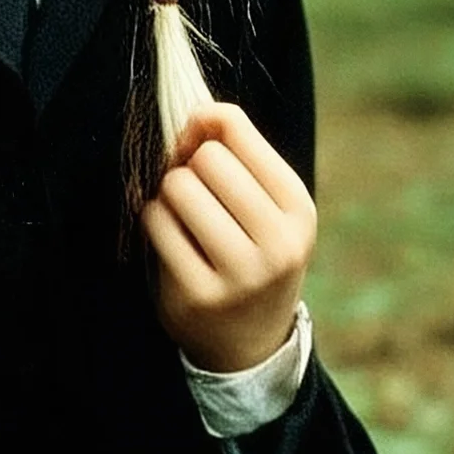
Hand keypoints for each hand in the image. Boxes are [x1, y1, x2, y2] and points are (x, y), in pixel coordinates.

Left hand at [141, 101, 315, 373]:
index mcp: (298, 208)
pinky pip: (156, 223)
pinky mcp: (198, 294)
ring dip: (169, 196)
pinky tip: (172, 242)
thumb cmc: (252, 252)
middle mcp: (279, 242)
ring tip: (185, 218)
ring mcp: (241, 273)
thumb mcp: (265, 205)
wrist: (250, 342)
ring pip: (178, 187)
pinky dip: (154, 223)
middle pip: (207, 158)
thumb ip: (237, 152)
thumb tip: (197, 111)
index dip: (205, 127)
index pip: (235, 129)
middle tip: (193, 192)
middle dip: (188, 167)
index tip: (198, 147)